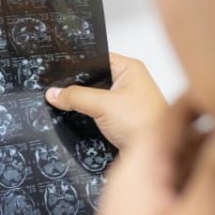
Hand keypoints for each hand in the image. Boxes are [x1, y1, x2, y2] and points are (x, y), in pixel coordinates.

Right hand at [45, 53, 166, 148]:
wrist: (160, 156)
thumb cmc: (144, 124)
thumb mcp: (104, 106)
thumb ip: (76, 96)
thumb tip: (54, 93)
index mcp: (130, 69)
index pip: (97, 58)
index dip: (77, 65)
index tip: (56, 72)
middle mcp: (129, 83)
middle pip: (94, 79)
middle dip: (77, 87)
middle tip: (55, 90)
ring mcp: (125, 103)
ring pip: (95, 98)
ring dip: (82, 104)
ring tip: (61, 105)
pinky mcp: (121, 120)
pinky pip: (99, 114)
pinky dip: (88, 118)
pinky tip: (74, 121)